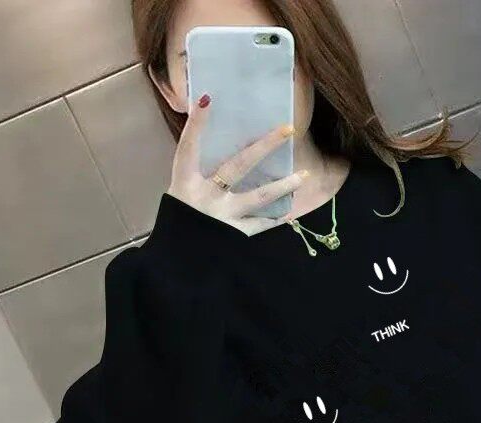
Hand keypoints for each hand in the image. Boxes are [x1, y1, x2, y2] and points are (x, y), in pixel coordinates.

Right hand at [167, 93, 308, 235]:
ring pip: (257, 197)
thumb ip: (194, 173)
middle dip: (264, 146)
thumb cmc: (178, 226)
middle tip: (287, 129)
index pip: (189, 147)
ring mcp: (222, 216)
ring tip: (304, 175)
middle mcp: (204, 197)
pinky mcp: (234, 235)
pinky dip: (273, 219)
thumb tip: (205, 140)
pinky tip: (288, 212)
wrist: (176, 264)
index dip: (196, 124)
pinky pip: (258, 224)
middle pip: (238, 165)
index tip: (207, 100)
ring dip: (282, 185)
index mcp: (184, 183)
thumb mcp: (178, 195)